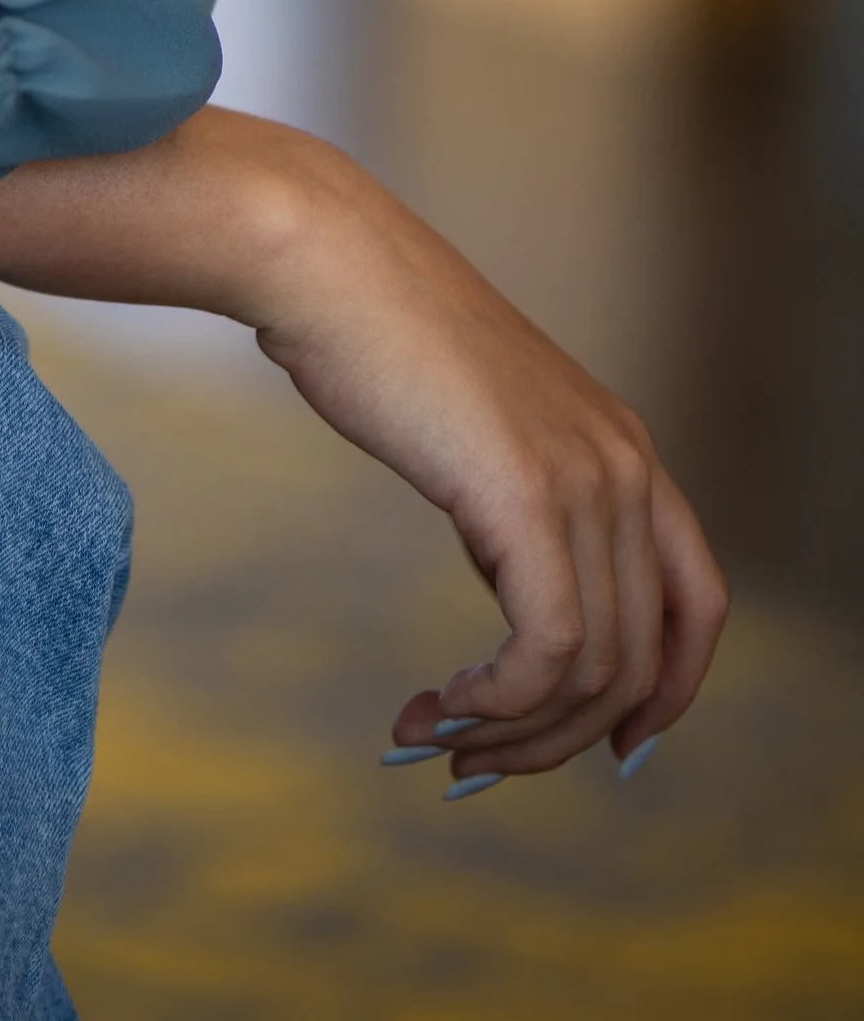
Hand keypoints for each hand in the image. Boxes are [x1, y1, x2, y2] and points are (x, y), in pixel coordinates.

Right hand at [0, 109, 728, 780]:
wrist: (321, 258)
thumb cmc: (372, 331)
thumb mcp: (476, 423)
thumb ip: (517, 496)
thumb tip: (515, 585)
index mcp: (622, 444)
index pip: (698, 603)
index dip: (665, 690)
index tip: (602, 745)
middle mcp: (625, 464)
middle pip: (642, 658)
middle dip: (561, 736)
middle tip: (471, 762)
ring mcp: (585, 479)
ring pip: (592, 668)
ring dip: (512, 731)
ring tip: (433, 737)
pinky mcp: (528, 499)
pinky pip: (547, 650)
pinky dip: (496, 703)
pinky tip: (436, 704)